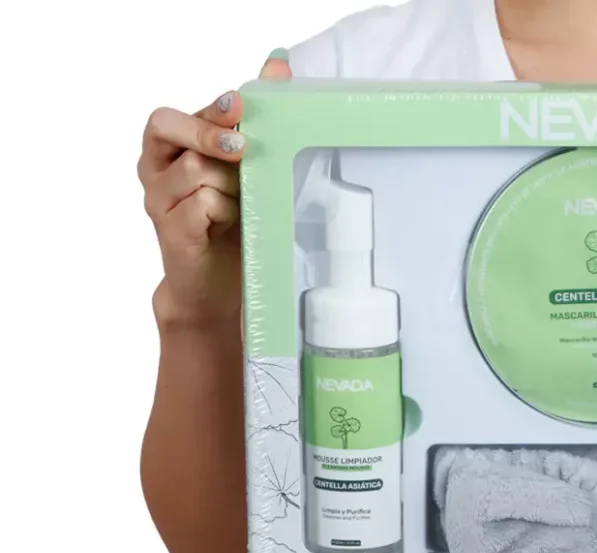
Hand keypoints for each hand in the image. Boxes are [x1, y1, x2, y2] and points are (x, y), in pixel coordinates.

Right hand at [138, 51, 291, 327]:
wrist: (220, 284)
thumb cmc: (233, 219)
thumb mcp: (246, 168)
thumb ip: (253, 120)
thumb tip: (278, 64)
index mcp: (170, 148)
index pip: (177, 116)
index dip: (209, 109)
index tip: (239, 104)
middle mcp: (156, 170)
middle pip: (166, 129)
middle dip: (207, 132)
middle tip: (242, 146)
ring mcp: (159, 201)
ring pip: (195, 171)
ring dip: (231, 184)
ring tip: (242, 204)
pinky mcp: (172, 232)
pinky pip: (201, 206)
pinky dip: (225, 211)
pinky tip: (233, 223)